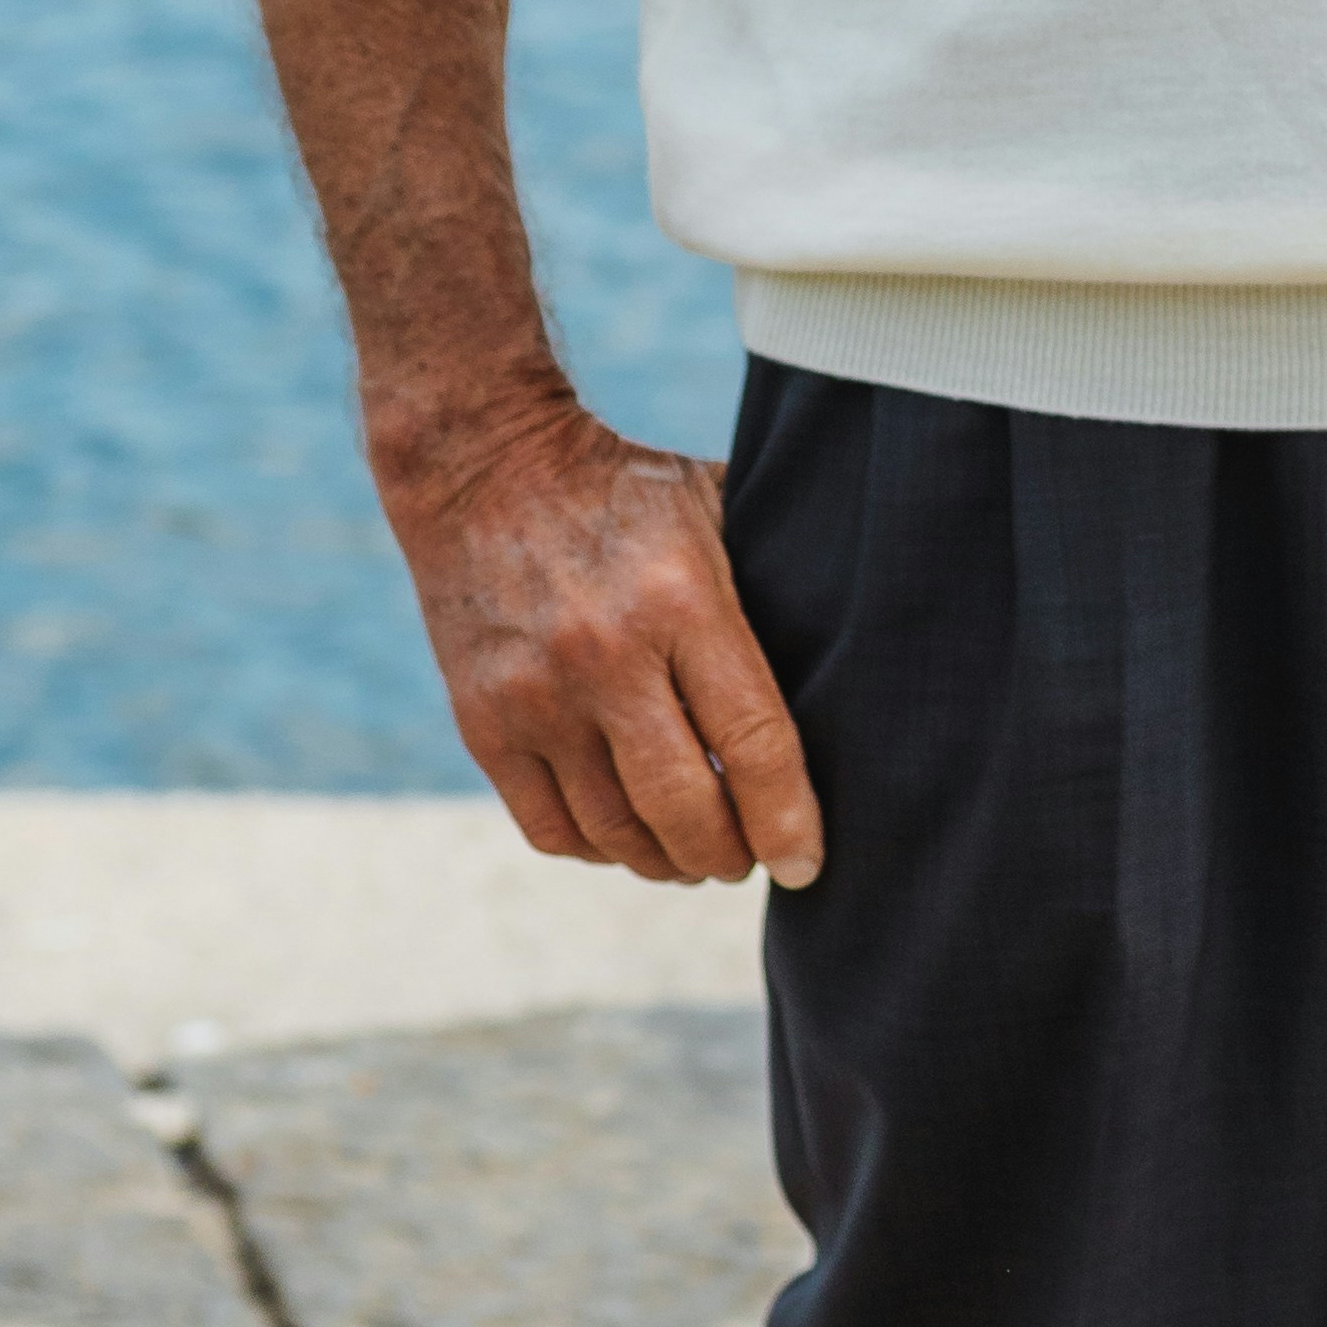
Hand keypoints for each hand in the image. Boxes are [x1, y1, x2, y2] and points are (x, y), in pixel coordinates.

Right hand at [375, 388, 822, 892]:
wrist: (482, 463)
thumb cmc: (623, 491)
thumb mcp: (713, 507)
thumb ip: (769, 581)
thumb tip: (844, 663)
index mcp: (681, 600)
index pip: (753, 741)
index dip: (787, 819)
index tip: (806, 863)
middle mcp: (605, 656)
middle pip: (682, 807)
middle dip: (728, 855)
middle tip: (748, 858)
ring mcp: (536, 697)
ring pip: (616, 832)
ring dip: (666, 862)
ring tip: (692, 853)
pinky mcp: (483, 723)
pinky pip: (550, 829)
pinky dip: (598, 850)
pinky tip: (625, 835)